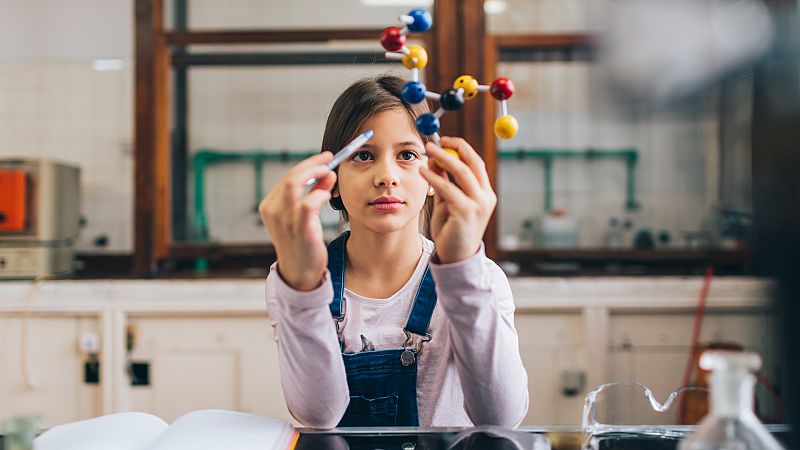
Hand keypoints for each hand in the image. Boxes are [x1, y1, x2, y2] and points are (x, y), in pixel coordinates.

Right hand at [258, 152, 336, 290]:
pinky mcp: (299, 229)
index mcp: (270, 206)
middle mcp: (273, 211)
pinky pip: (309, 203)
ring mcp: (284, 220)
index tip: (325, 158)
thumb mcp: (305, 216)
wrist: (299, 273)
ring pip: (294, 183)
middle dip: (312, 164)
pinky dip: (319, 194)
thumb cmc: (303, 243)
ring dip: (314, 173)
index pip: (288, 177)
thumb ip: (315, 193)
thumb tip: (328, 174)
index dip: (307, 164)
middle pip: (290, 176)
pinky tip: (328, 195)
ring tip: (329, 173)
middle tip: (330, 159)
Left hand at [419, 137, 496, 263]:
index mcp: (485, 193)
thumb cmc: (451, 230)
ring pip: (461, 172)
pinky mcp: (466, 212)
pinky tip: (423, 171)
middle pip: (471, 163)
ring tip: (427, 150)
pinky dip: (435, 177)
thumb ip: (443, 182)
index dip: (461, 147)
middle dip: (452, 148)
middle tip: (434, 141)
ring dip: (442, 158)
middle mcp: (486, 197)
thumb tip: (434, 159)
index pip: (476, 163)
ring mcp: (479, 205)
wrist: (456, 258)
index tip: (444, 139)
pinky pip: (448, 189)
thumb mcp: (447, 202)